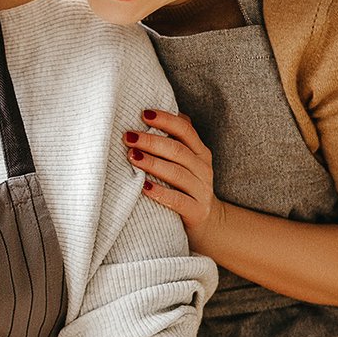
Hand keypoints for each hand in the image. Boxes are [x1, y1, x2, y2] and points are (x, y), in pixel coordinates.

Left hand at [124, 107, 226, 247]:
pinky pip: (178, 200)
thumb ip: (174, 141)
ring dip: (153, 163)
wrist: (208, 223)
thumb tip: (150, 113)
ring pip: (177, 173)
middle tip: (128, 136)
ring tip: (132, 156)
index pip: (185, 130)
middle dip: (152, 141)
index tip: (143, 113)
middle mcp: (203, 168)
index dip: (166, 120)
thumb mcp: (186, 162)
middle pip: (178, 151)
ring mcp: (201, 191)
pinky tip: (144, 187)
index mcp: (200, 152)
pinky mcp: (197, 212)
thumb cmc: (185, 186)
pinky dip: (161, 193)